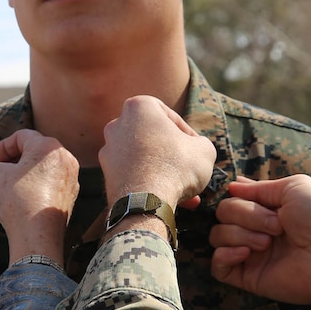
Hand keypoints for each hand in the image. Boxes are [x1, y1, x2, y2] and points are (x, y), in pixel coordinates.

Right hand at [0, 130, 78, 262]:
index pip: (20, 136)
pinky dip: (36, 184)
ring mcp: (71, 178)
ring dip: (24, 171)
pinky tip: (22, 196)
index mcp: (47, 147)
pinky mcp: (71, 196)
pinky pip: (51, 182)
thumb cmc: (18, 202)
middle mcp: (65, 158)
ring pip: (44, 166)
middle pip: (35, 149)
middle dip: (13, 158)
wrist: (37, 236)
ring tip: (7, 183)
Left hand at [99, 96, 215, 207]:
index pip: (166, 113)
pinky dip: (152, 185)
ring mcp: (108, 151)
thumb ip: (199, 143)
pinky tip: (173, 200)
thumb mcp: (204, 149)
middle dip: (173, 154)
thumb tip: (195, 148)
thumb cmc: (176, 167)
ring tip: (188, 190)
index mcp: (137, 107)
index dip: (184, 130)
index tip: (194, 145)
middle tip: (190, 167)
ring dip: (166, 173)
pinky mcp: (107, 175)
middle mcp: (116, 125)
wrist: (145, 201)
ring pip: (145, 160)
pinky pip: (136, 176)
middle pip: (153, 137)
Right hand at [209, 175, 310, 307]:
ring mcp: (249, 254)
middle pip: (222, 214)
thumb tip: (232, 186)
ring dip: (239, 234)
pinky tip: (246, 253)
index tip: (263, 202)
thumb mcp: (294, 187)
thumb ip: (260, 186)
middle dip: (246, 215)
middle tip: (277, 226)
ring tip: (268, 243)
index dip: (240, 198)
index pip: (232, 198)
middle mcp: (255, 230)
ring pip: (217, 236)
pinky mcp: (247, 276)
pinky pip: (217, 266)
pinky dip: (225, 255)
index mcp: (266, 210)